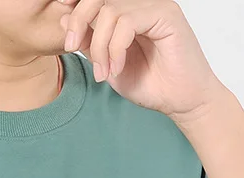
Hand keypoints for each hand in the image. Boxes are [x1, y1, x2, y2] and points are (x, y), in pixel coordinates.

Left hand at [58, 0, 227, 123]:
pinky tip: (118, 68)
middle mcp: (141, 2)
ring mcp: (154, 5)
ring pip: (110, 11)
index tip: (64, 30)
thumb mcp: (108, 64)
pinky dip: (115, 49)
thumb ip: (89, 42)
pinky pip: (127, 22)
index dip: (76, 8)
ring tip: (104, 73)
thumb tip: (64, 18)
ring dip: (99, 47)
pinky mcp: (166, 14)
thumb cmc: (151, 84)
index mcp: (127, 11)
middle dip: (78, 21)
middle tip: (72, 47)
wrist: (180, 102)